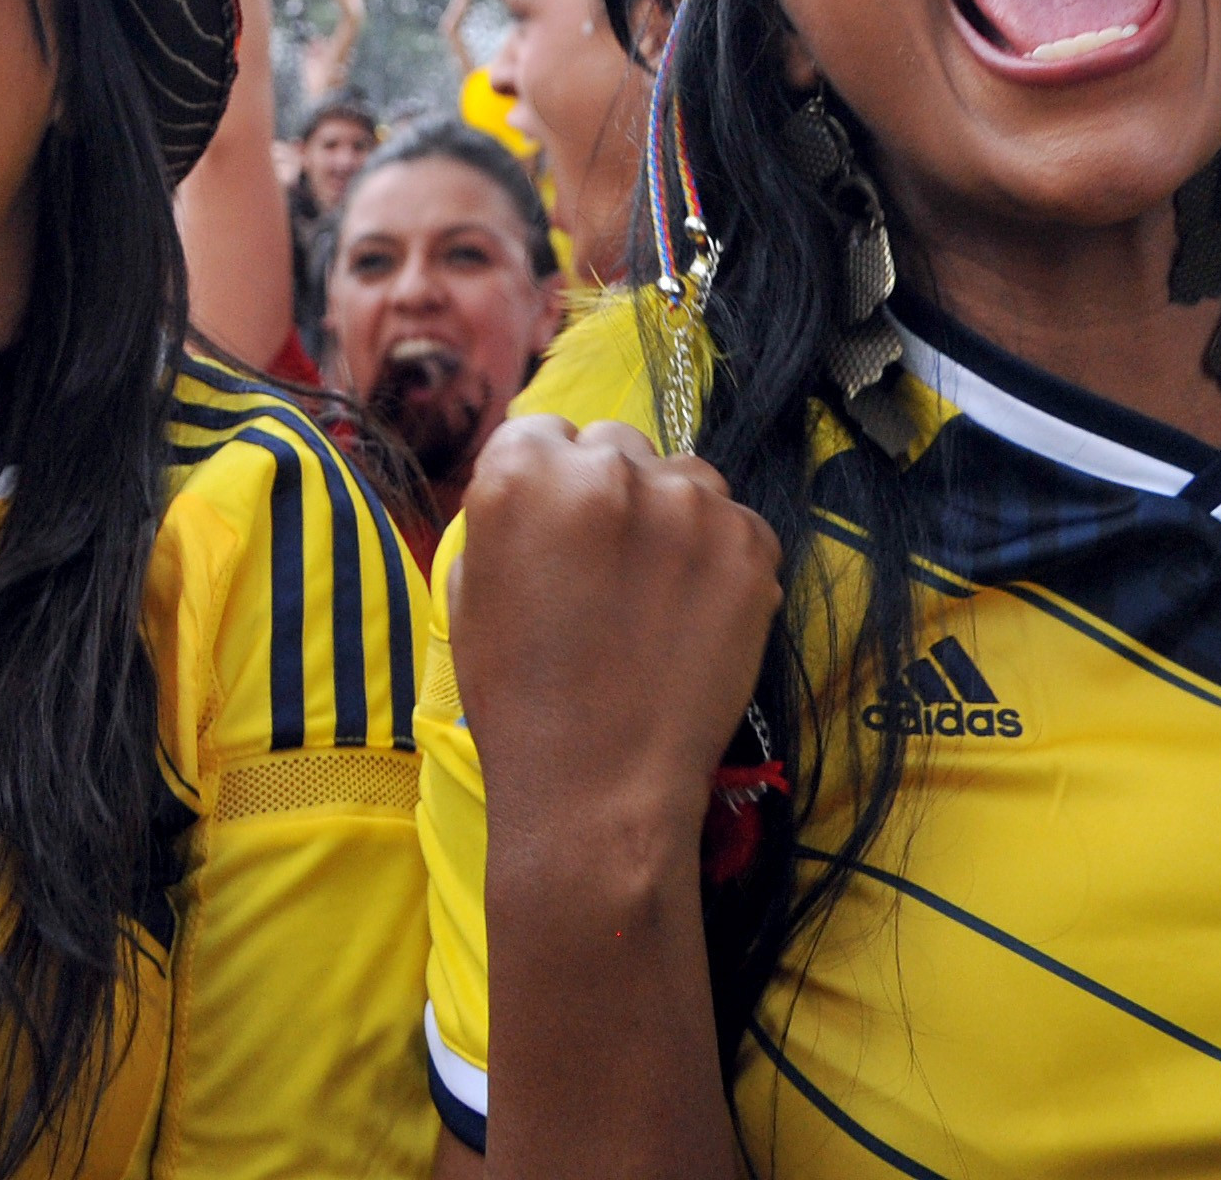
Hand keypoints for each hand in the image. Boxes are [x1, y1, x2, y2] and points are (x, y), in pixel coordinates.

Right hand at [453, 418, 783, 854]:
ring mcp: (689, 504)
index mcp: (521, 474)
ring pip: (683, 476)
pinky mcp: (751, 544)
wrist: (600, 788)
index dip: (548, 485)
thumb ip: (505, 514)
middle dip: (610, 490)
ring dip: (671, 515)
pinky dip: (720, 559)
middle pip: (616, 443)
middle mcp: (608, 470)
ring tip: (655, 597)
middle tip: (606, 569)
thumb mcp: (469, 590)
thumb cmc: (519, 699)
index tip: (557, 533)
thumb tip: (544, 482)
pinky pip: (736, 524)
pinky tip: (693, 618)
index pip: (542, 433)